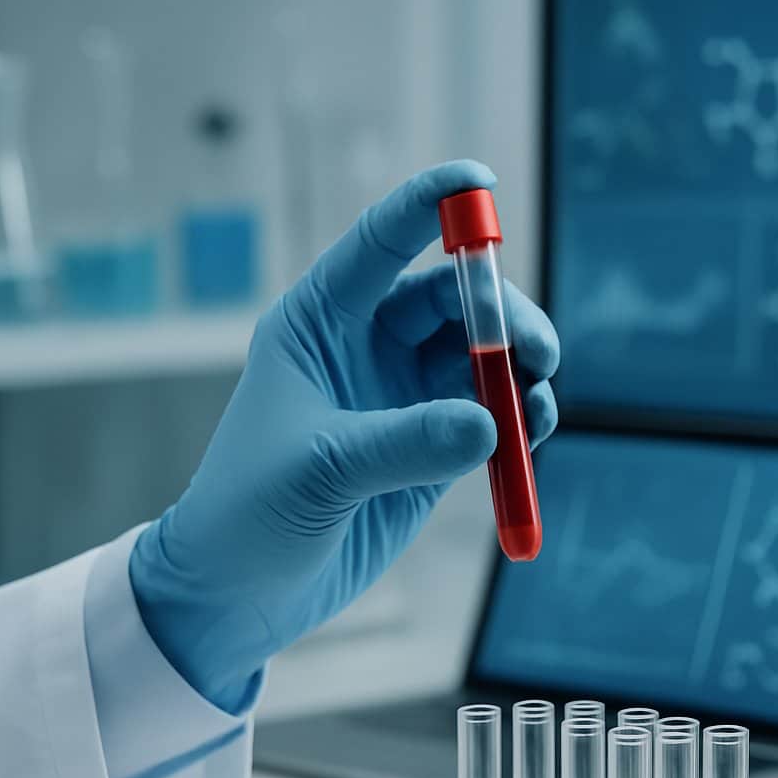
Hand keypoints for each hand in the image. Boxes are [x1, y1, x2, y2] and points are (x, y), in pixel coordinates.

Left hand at [130, 161, 559, 711]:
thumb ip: (405, 443)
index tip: (483, 184)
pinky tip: (529, 442)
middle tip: (538, 356)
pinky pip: (493, 416)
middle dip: (505, 319)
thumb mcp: (320, 471)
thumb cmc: (248, 515)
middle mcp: (367, 346)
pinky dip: (522, 421)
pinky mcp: (431, 447)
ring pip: (484, 358)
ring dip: (521, 373)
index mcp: (320, 323)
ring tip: (537, 409)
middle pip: (457, 301)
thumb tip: (491, 425)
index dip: (433, 205)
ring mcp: (403, 396)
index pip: (383, 241)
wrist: (239, 593)